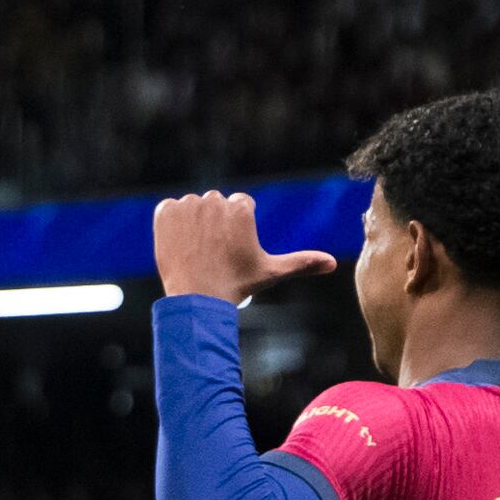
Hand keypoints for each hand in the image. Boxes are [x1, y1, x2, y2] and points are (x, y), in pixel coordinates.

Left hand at [154, 192, 338, 306]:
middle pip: (216, 205)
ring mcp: (188, 205)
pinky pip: (168, 210)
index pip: (240, 206)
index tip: (231, 250)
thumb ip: (301, 262)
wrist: (198, 299)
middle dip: (215, 226)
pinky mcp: (165, 212)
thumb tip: (333, 264)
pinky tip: (180, 245)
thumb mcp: (271, 272)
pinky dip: (171, 225)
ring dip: (193, 225)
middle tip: (213, 254)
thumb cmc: (237, 286)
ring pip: (193, 208)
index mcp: (242, 208)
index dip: (236, 230)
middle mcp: (215, 200)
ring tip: (197, 252)